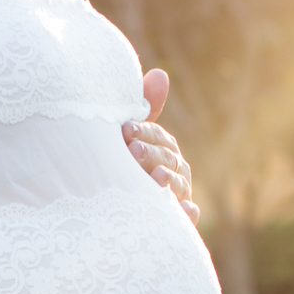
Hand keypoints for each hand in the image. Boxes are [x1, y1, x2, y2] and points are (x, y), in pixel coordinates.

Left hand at [122, 67, 198, 224]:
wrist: (105, 211)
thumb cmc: (117, 166)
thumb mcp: (125, 138)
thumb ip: (143, 108)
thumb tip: (160, 73)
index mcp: (163, 148)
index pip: (159, 136)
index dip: (144, 131)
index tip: (125, 130)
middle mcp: (174, 170)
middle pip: (168, 159)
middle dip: (152, 154)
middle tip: (132, 152)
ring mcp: (177, 195)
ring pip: (178, 185)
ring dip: (169, 180)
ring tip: (156, 177)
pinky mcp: (177, 220)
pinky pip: (188, 216)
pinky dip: (188, 213)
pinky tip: (184, 210)